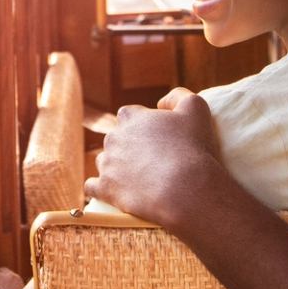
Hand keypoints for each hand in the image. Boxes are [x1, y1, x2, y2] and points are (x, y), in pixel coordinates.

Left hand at [83, 88, 230, 237]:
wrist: (185, 190)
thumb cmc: (192, 148)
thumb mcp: (195, 108)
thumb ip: (178, 96)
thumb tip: (161, 103)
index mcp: (130, 116)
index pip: (129, 115)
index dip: (143, 126)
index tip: (156, 138)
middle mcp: (113, 137)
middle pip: (116, 139)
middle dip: (129, 146)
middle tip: (151, 161)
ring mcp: (107, 164)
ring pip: (105, 162)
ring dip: (116, 168)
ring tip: (137, 179)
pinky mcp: (104, 189)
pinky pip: (92, 187)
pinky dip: (100, 189)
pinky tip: (111, 192)